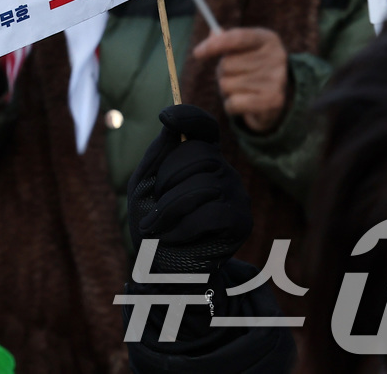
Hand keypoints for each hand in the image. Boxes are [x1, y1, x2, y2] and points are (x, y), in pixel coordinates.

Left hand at [127, 104, 250, 277]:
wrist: (163, 269)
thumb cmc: (154, 224)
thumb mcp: (145, 184)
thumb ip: (158, 154)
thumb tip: (171, 123)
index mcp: (201, 159)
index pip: (204, 127)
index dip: (189, 117)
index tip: (166, 118)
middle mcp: (223, 171)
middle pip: (199, 154)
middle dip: (167, 179)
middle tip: (157, 207)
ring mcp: (236, 195)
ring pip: (202, 184)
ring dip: (170, 207)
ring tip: (160, 226)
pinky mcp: (241, 221)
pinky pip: (210, 212)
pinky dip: (183, 226)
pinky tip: (174, 237)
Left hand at [190, 28, 288, 132]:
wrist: (272, 98)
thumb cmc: (249, 68)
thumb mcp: (239, 50)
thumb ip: (224, 40)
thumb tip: (213, 33)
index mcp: (267, 39)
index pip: (237, 37)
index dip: (214, 45)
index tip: (197, 53)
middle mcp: (276, 57)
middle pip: (227, 64)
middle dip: (223, 73)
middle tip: (236, 76)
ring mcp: (277, 79)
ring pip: (227, 84)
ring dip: (227, 90)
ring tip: (242, 89)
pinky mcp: (273, 101)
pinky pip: (233, 103)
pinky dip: (231, 105)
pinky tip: (244, 103)